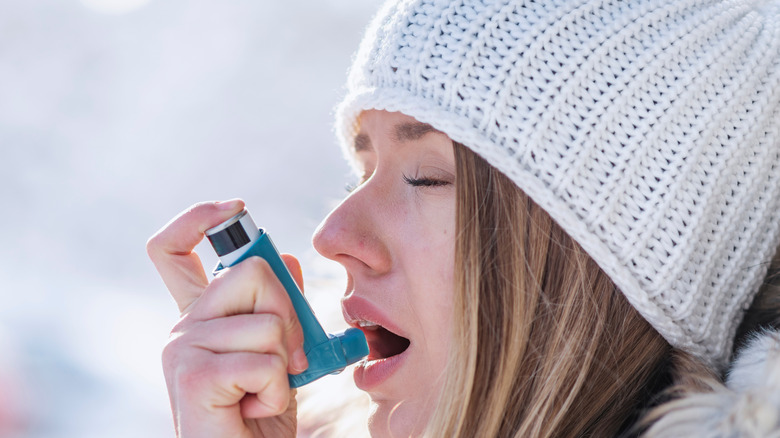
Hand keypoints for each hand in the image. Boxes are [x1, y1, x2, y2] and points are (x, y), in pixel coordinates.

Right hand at [147, 200, 307, 437]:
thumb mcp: (278, 355)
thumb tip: (288, 258)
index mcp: (200, 317)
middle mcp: (184, 326)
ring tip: (262, 393)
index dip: (199, 218)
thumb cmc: (259, 417)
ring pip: (268, 321)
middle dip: (289, 311)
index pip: (172, 249)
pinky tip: (253, 411)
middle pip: (251, 271)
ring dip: (286, 364)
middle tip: (289, 358)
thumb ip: (277, 309)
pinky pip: (265, 362)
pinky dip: (277, 392)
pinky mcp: (194, 376)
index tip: (235, 206)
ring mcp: (183, 349)